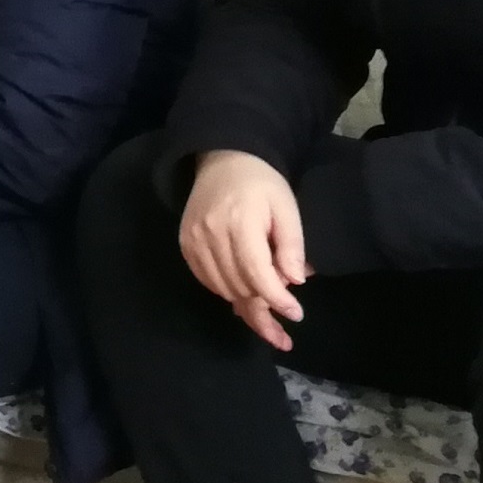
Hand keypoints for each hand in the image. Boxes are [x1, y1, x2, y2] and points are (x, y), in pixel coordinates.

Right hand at [180, 150, 310, 351]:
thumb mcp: (286, 207)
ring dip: (247, 304)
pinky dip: (228, 291)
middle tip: (285, 323)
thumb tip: (294, 282)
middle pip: (240, 286)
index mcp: (240, 221)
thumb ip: (291, 245)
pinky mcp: (186, 245)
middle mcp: (211, 233)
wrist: (223, 159)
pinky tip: (245, 294)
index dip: (278, 299)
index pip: (257, 273)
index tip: (296, 315)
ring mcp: (193, 240)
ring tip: (269, 316)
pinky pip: (208, 281)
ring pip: (223, 289)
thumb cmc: (262, 183)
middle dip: (265, 307)